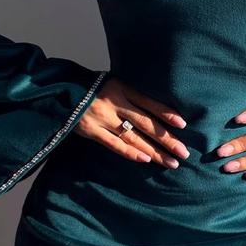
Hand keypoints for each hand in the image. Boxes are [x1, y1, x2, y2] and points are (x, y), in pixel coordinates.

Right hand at [74, 76, 190, 167]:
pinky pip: (114, 144)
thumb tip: (159, 110)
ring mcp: (102, 118)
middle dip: (166, 139)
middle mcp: (114, 103)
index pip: (149, 102)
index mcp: (122, 88)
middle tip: (184, 153)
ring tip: (171, 162)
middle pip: (146, 123)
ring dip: (154, 151)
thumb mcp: (114, 83)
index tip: (184, 125)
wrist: (62, 90)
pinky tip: (146, 159)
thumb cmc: (94, 88)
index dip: (166, 113)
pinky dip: (130, 152)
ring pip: (133, 137)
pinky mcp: (91, 130)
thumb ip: (132, 95)